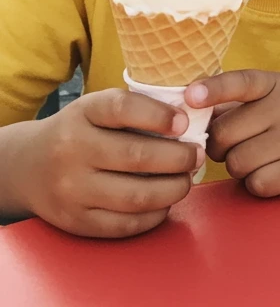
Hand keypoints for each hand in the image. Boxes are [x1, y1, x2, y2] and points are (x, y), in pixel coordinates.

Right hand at [9, 89, 197, 237]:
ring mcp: (72, 189)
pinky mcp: (75, 221)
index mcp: (84, 113)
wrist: (28, 165)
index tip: (185, 122)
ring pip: (135, 196)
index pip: (123, 107)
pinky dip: (154, 215)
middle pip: (137, 156)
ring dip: (173, 189)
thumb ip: (137, 109)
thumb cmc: (82, 130)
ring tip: (186, 179)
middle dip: (179, 157)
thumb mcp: (99, 108)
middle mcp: (72, 150)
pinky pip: (124, 224)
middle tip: (197, 154)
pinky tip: (165, 202)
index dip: (159, 115)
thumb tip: (191, 118)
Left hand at [187, 71, 279, 197]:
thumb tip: (192, 115)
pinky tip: (277, 171)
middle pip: (223, 136)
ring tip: (264, 157)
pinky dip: (260, 184)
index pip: (240, 81)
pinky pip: (258, 185)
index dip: (213, 89)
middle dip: (221, 146)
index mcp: (275, 83)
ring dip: (242, 168)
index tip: (191, 97)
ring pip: (236, 164)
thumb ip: (241, 102)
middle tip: (239, 144)